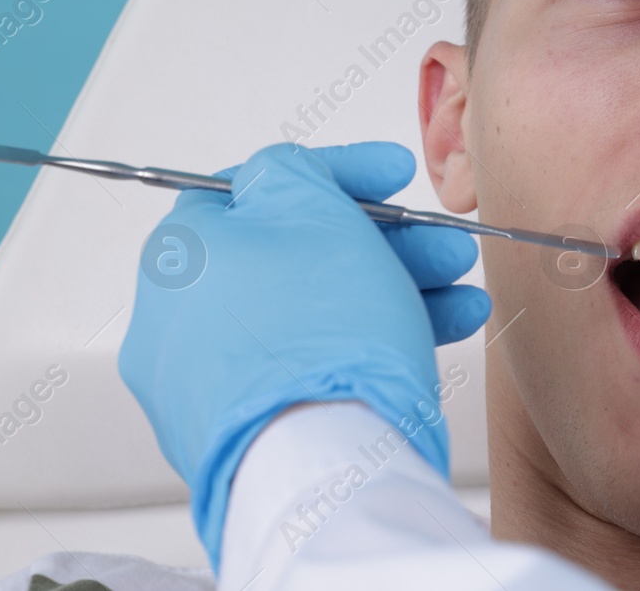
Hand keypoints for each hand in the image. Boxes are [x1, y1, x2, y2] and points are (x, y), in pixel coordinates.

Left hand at [118, 141, 490, 569]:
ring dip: (394, 294)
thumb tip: (283, 177)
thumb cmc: (320, 336)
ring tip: (462, 301)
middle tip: (446, 247)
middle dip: (387, 245)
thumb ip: (296, 174)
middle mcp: (177, 320)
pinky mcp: (242, 431)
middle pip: (299, 255)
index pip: (263, 188)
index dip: (342, 173)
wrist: (325, 465)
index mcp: (180, 255)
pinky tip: (438, 337)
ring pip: (315, 313)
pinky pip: (313, 365)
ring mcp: (206, 383)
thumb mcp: (318, 213)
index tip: (395, 176)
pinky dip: (368, 344)